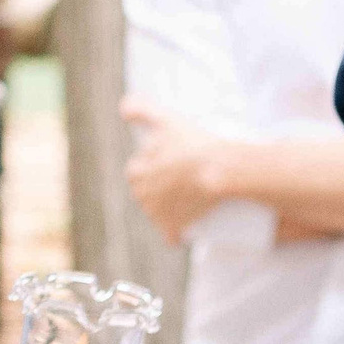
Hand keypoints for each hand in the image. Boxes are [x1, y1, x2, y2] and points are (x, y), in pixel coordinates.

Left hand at [120, 97, 225, 244]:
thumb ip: (141, 109)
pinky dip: (174, 235)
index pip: (137, 172)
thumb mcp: (166, 119)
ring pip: (157, 214)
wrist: (220, 169)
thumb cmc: (192, 142)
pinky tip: (178, 235)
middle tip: (180, 181)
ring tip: (184, 201)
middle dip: (159, 190)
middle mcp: (142, 196)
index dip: (152, 168)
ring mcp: (158, 214)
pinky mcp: (175, 227)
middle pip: (147, 194)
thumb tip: (122, 108)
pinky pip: (170, 235)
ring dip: (165, 211)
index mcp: (136, 173)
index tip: (169, 164)